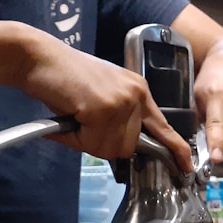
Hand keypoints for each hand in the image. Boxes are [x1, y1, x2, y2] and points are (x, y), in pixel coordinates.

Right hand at [18, 29, 192, 171]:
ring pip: (111, 148)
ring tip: (75, 116)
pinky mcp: (103, 109)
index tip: (185, 165)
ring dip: (88, 141)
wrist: (37, 56)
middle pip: (129, 146)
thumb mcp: (102, 94)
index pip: (164, 126)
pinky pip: (92, 143)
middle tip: (83, 123)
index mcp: (139, 90)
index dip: (176, 149)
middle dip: (103, 144)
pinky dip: (76, 137)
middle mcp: (136, 95)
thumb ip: (118, 118)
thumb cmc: (63, 77)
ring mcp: (121, 102)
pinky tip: (70, 115)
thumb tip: (121, 150)